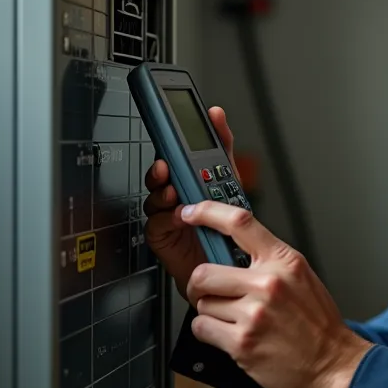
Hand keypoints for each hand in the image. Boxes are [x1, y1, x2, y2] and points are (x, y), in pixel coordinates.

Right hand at [142, 106, 235, 298]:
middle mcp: (178, 194)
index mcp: (192, 179)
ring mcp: (169, 215)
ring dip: (162, 191)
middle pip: (161, 174)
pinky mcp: (163, 236)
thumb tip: (216, 114)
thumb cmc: (228, 230)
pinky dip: (166, 218)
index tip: (171, 130)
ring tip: (174, 190)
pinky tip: (178, 215)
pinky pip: (157, 223)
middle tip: (167, 164)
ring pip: (156, 196)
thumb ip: (223, 149)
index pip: (176, 154)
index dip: (171, 142)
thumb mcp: (232, 183)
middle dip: (162, 166)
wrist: (228, 272)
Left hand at [181, 202, 371, 387]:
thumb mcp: (302, 278)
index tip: (190, 214)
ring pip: (202, 303)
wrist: (333, 365)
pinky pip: (202, 328)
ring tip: (235, 320)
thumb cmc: (318, 324)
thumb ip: (270, 262)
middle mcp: (268, 283)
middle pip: (204, 272)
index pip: (239, 223)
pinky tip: (230, 335)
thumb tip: (233, 249)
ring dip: (210, 313)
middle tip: (211, 293)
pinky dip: (209, 333)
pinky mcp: (242, 342)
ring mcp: (254, 314)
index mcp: (284, 261)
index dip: (207, 213)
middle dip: (200, 286)